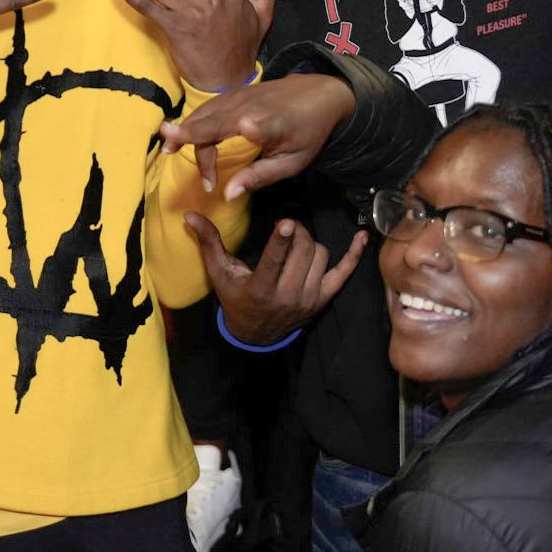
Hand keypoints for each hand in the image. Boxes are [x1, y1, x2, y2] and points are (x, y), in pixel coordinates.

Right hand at [161, 73, 357, 198]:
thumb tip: (227, 195)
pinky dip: (194, 122)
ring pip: (207, 114)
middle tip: (168, 150)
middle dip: (191, 131)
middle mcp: (255, 108)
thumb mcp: (293, 162)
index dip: (255, 128)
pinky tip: (183, 134)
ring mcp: (242, 96)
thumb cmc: (308, 133)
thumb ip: (260, 177)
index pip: (263, 128)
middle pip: (218, 121)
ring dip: (187, 130)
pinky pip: (209, 108)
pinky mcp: (236, 92)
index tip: (245, 127)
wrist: (320, 93)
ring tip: (170, 148)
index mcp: (276, 126)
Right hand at [186, 213, 364, 344]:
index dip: (281, 242)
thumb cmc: (235, 299)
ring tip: (296, 243)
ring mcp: (309, 299)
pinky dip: (354, 255)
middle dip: (296, 232)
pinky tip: (362, 237)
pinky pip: (343, 273)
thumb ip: (208, 242)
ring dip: (309, 243)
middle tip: (287, 227)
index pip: (274, 262)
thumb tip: (189, 215)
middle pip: (302, 250)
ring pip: (320, 255)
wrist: (255, 335)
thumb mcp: (219, 273)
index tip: (285, 224)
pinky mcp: (323, 300)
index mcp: (261, 290)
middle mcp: (288, 296)